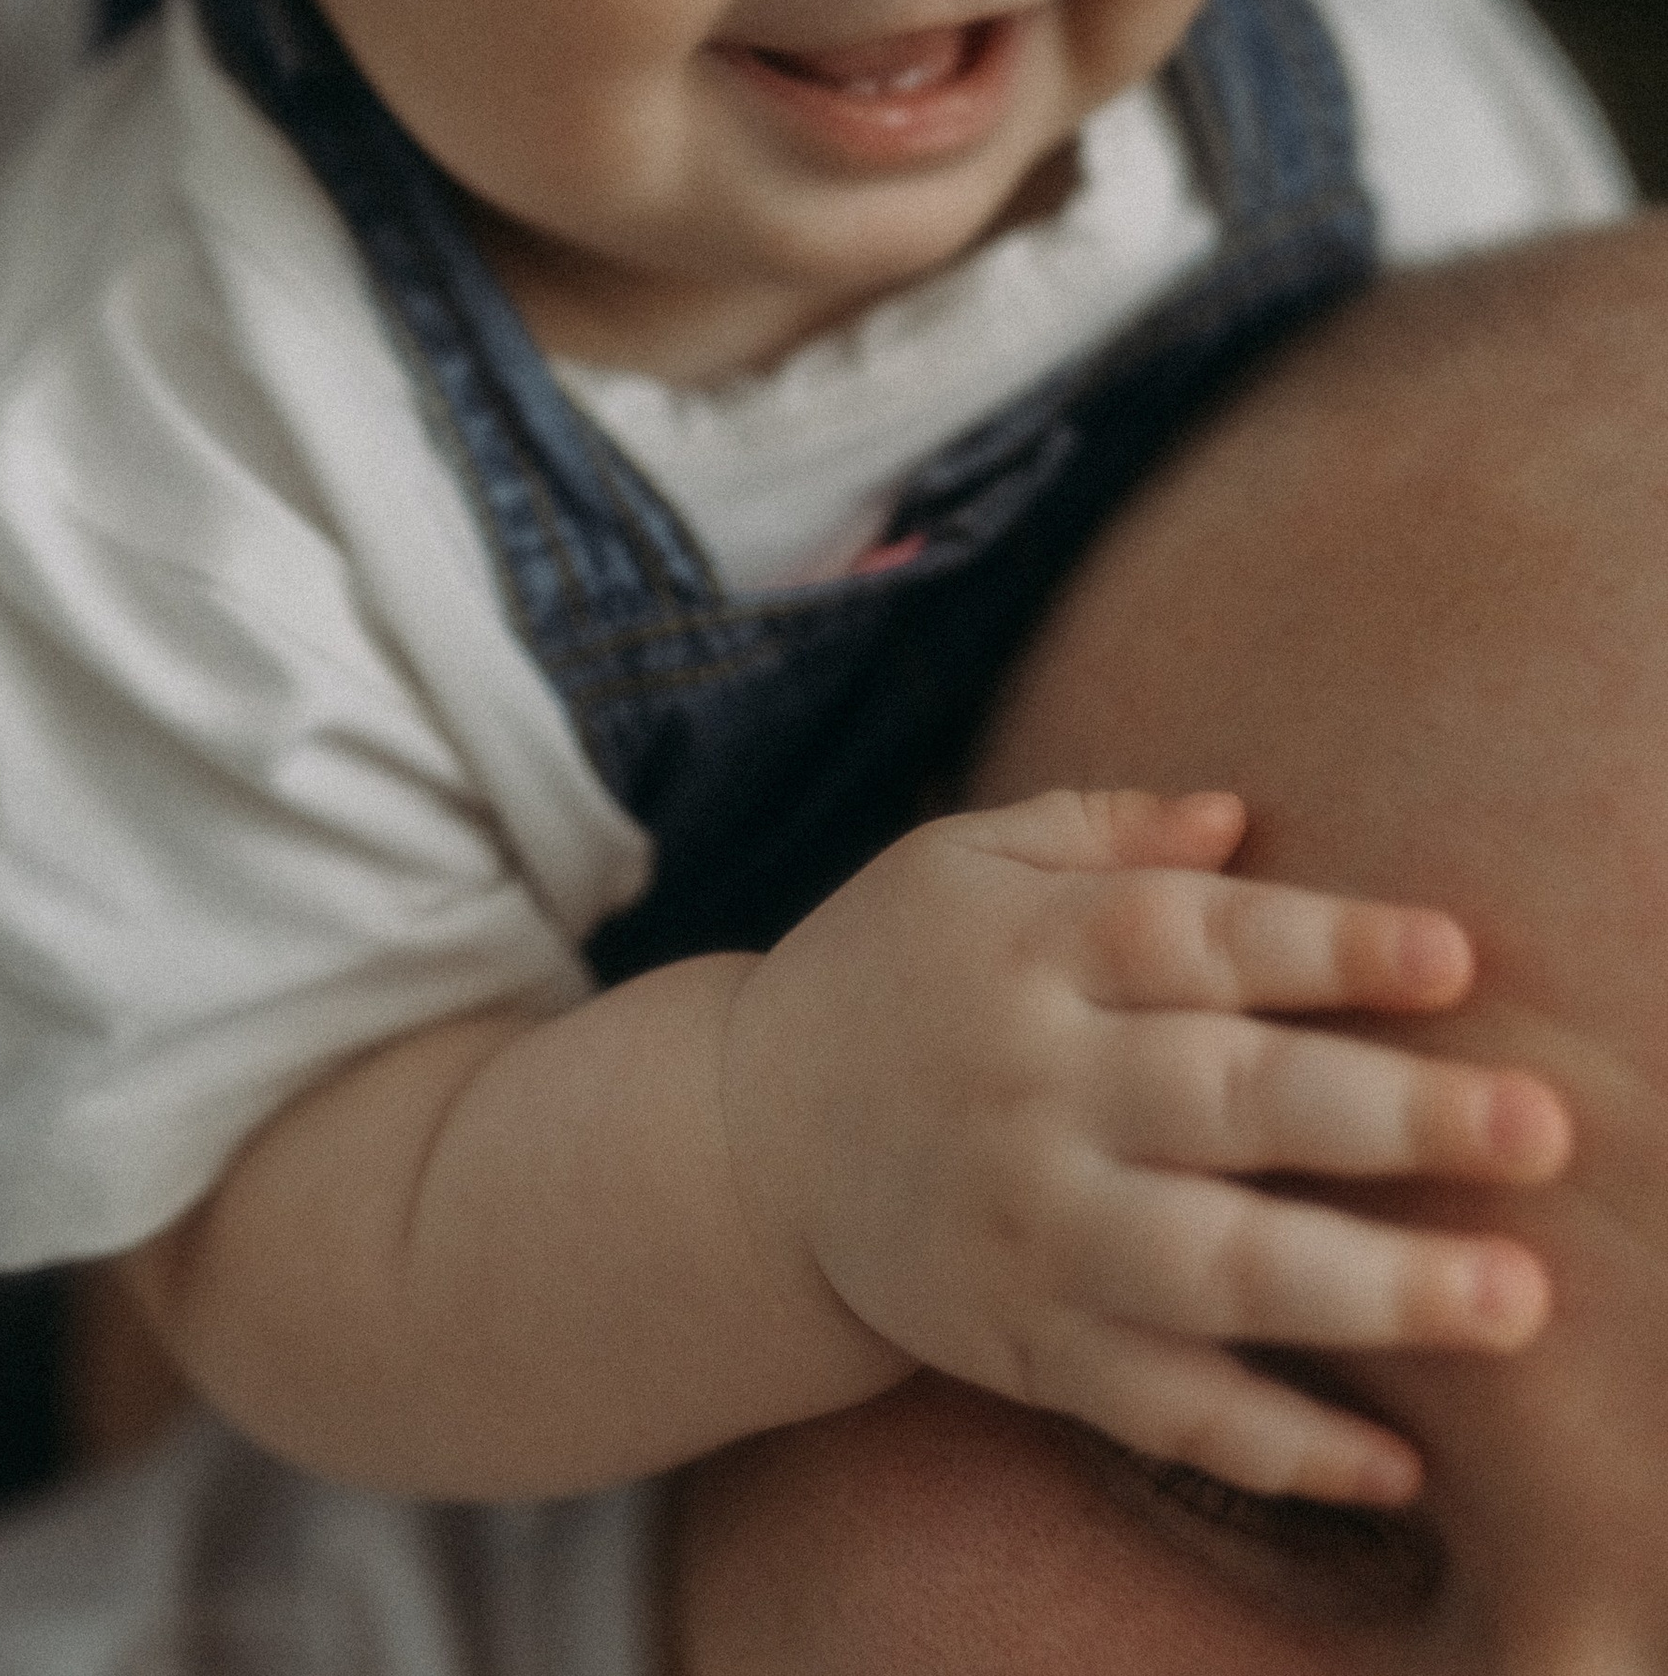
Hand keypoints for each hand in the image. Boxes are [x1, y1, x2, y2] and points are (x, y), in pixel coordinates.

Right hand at [718, 786, 1571, 1503]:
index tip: (1451, 955)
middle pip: (1224, 1097)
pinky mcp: (1024, 1345)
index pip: (1190, 936)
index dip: (1320, 942)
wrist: (735, 1143)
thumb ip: (1103, 833)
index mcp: (1028, 951)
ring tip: (1507, 1301)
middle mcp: (1037, 1088)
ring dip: (1364, 1287)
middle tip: (1536, 1127)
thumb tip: (1242, 810)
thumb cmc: (888, 976)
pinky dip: (1276, 1442)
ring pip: (1209, 1268)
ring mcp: (1033, 1229)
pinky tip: (1396, 1461)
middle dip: (1386, 1114)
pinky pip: (1160, 1407)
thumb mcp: (959, 862)